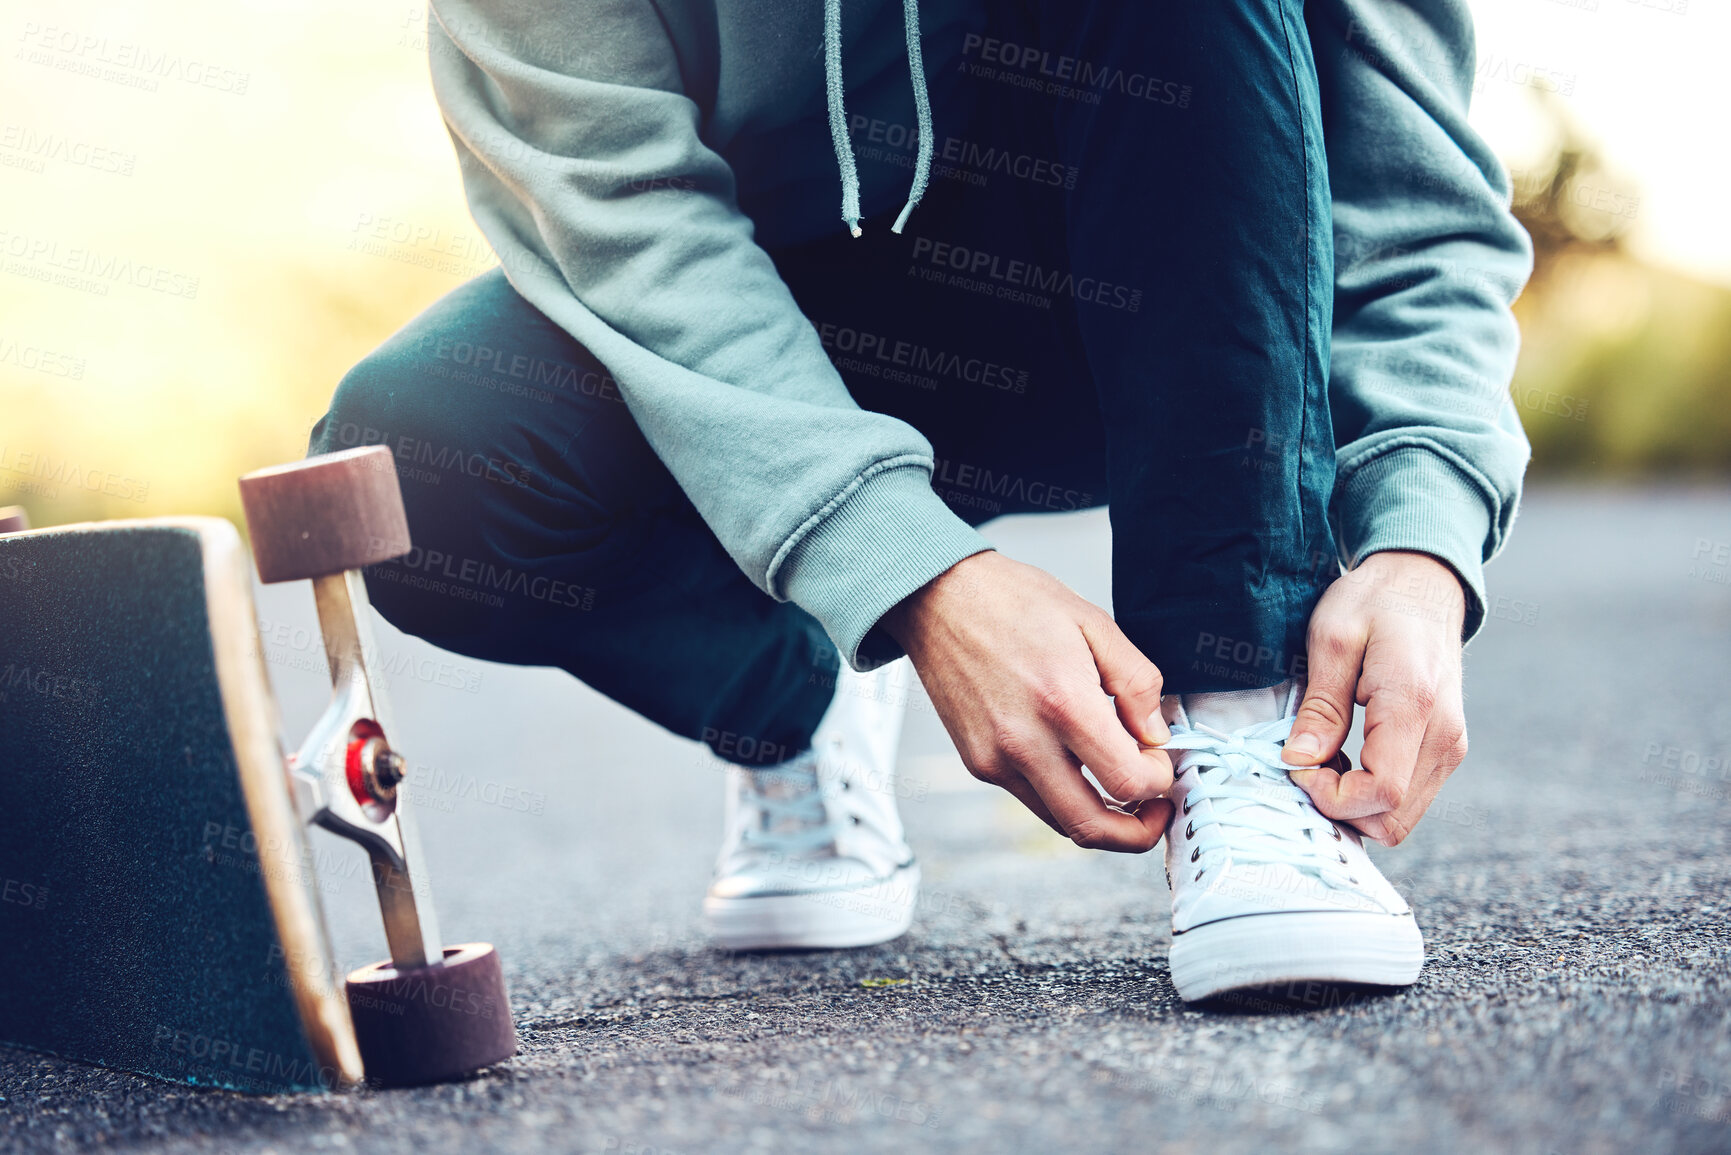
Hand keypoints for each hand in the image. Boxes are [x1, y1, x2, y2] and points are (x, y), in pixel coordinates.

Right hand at [882, 551, 1174, 851]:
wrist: (938, 598)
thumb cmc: (1012, 601)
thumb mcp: (1094, 624)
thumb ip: (1136, 683)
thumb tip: (1156, 735)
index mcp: (1063, 703)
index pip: (1128, 782)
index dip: (1159, 782)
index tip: (1161, 761)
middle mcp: (1025, 742)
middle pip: (1093, 827)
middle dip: (1138, 831)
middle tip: (1156, 810)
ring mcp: (995, 759)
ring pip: (1062, 822)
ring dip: (1101, 818)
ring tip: (1120, 784)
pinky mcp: (978, 763)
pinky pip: (1033, 799)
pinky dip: (1065, 795)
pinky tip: (1076, 760)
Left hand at [1281, 550, 1469, 845]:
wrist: (1424, 583)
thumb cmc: (1375, 601)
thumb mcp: (1332, 638)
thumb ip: (1320, 705)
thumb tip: (1299, 760)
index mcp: (1414, 706)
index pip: (1381, 793)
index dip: (1331, 797)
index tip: (1297, 765)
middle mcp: (1444, 736)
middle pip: (1392, 820)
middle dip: (1339, 808)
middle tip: (1305, 764)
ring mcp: (1451, 747)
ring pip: (1400, 818)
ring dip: (1354, 804)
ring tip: (1322, 757)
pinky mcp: (1446, 749)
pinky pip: (1408, 798)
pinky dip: (1371, 793)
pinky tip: (1345, 756)